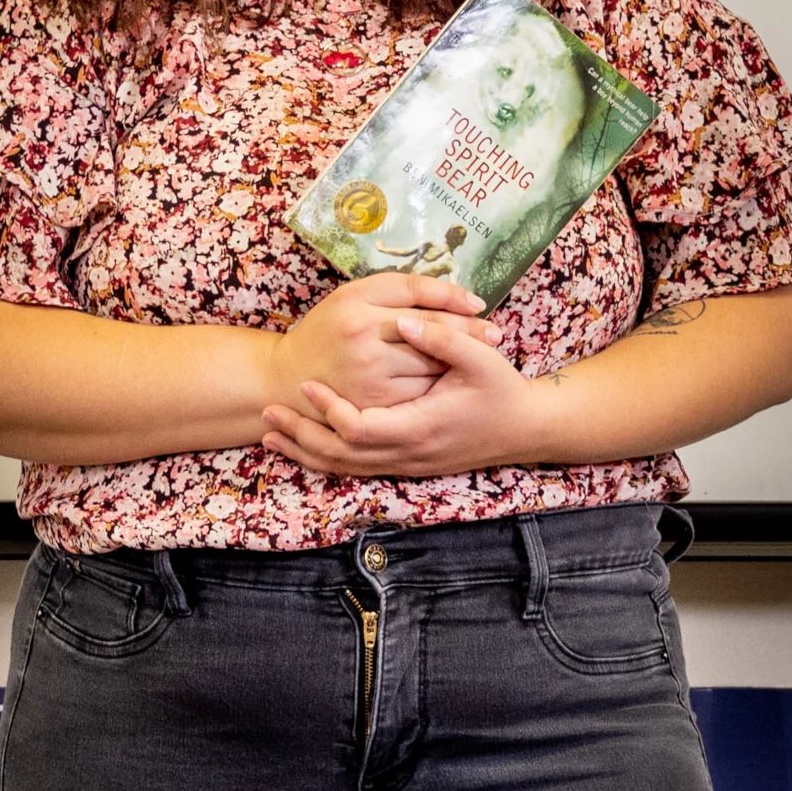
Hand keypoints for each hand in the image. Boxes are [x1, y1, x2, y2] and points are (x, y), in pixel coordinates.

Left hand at [258, 301, 577, 478]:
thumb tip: (402, 321)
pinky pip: (357, 469)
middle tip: (267, 414)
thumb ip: (441, 337)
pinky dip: (326, 460)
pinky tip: (304, 447)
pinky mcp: (406, 464)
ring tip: (272, 436)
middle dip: (302, 436)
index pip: (360, 429)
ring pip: (345, 469)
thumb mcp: (482, 358)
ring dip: (307, 452)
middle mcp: (409, 453)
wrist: (524, 430)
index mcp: (422, 427)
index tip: (308, 386)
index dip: (329, 411)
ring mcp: (406, 464)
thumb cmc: (503, 390)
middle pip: (341, 456)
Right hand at [261, 273, 478, 418]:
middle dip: (469, 331)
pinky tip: (457, 379)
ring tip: (486, 352)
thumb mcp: (350, 298)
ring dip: (461, 358)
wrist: (286, 380)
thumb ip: (394, 291)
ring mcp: (370, 376)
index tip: (479, 303)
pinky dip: (442, 385)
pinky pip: (420, 393)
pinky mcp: (375, 406)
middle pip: (432, 331)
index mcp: (358, 306)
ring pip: (431, 363)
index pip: (419, 296)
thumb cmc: (325, 332)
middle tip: (497, 333)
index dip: (453, 298)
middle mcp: (364, 339)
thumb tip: (447, 292)